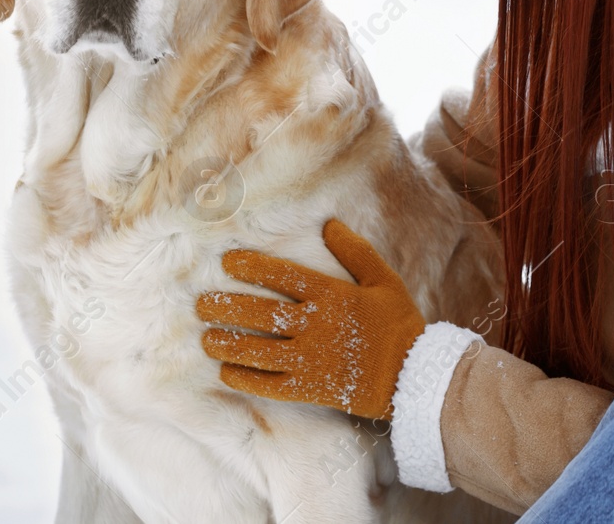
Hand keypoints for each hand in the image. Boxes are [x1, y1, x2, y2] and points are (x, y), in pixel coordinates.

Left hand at [196, 218, 426, 419]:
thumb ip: (356, 251)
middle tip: (201, 303)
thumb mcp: (384, 280)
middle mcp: (316, 326)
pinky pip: (269, 384)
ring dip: (228, 344)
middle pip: (260, 314)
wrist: (411, 376)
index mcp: (332, 295)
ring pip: (258, 351)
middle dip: (226, 307)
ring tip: (206, 338)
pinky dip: (245, 379)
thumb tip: (328, 224)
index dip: (252, 267)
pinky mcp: (310, 388)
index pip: (282, 276)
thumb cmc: (398, 324)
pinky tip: (226, 372)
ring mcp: (311, 359)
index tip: (227, 262)